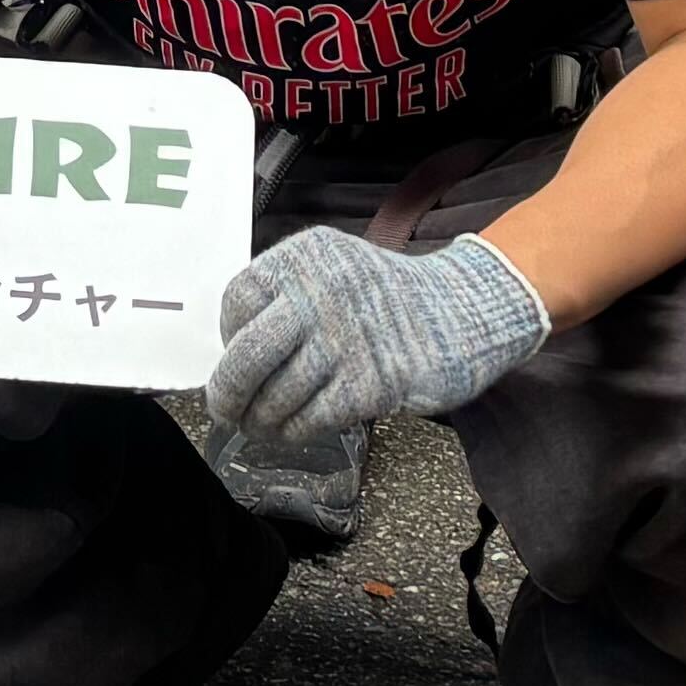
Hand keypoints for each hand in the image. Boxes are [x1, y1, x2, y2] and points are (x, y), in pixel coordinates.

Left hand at [207, 228, 546, 470]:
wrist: (459, 314)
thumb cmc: (384, 301)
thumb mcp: (332, 270)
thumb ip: (285, 298)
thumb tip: (231, 355)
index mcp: (307, 254)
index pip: (239, 299)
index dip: (229, 336)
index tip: (236, 355)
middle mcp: (323, 289)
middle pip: (249, 352)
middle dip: (230, 392)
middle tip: (227, 412)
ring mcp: (349, 336)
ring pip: (278, 394)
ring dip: (264, 420)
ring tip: (264, 425)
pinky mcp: (373, 381)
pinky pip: (312, 418)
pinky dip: (297, 431)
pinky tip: (297, 429)